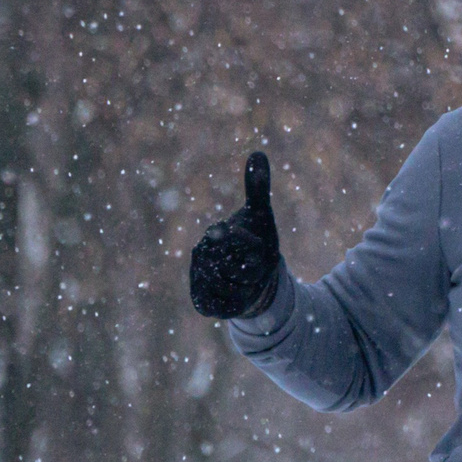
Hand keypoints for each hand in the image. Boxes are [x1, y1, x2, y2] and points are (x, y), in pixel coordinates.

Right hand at [189, 152, 284, 318]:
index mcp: (214, 233)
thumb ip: (257, 187)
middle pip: (235, 268)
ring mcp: (199, 279)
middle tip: (256, 266)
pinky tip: (239, 296)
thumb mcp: (262, 215)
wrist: (253, 277)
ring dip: (248, 288)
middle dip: (254, 270)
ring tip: (248, 280)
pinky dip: (237, 305)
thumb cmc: (257, 241)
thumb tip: (258, 152)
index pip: (231, 237)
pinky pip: (223, 308)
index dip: (251, 244)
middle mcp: (201, 255)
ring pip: (231, 290)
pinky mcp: (202, 303)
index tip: (259, 244)